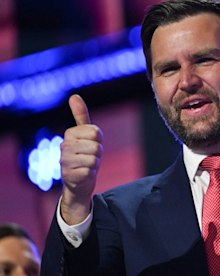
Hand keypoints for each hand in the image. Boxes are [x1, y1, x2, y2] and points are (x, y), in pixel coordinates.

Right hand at [59, 94, 102, 223]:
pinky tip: (83, 174)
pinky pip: (90, 171)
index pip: (96, 132)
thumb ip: (81, 115)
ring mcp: (64, 161)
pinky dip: (90, 174)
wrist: (78, 180)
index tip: (91, 145)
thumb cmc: (84, 154)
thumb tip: (74, 95)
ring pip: (94, 159)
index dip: (99, 141)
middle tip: (89, 157)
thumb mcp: (85, 134)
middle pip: (96, 146)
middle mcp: (64, 146)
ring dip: (94, 164)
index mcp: (70, 133)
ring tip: (86, 165)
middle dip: (97, 153)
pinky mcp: (68, 175)